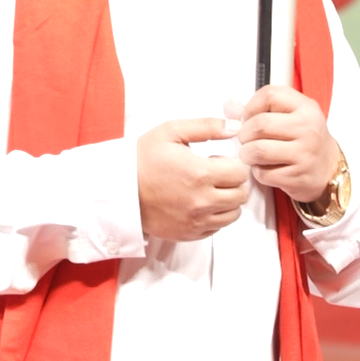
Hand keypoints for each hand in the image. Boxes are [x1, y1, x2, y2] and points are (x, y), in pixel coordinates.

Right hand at [135, 118, 251, 240]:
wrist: (118, 190)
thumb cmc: (142, 159)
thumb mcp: (171, 131)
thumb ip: (207, 126)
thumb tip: (235, 127)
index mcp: (200, 174)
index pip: (240, 173)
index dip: (232, 163)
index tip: (216, 161)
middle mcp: (202, 201)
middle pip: (241, 195)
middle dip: (233, 182)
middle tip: (215, 174)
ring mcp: (196, 221)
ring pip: (233, 214)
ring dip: (227, 200)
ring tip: (208, 190)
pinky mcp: (189, 234)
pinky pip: (217, 227)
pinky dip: (214, 216)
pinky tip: (199, 203)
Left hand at [228, 86, 339, 203]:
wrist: (328, 167)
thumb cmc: (303, 139)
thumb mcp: (289, 116)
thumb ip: (259, 109)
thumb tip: (229, 106)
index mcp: (306, 107)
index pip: (269, 95)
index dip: (251, 106)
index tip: (248, 117)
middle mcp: (308, 129)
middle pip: (259, 125)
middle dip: (244, 134)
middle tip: (246, 139)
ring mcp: (304, 154)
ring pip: (258, 150)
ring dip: (247, 154)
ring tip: (252, 154)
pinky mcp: (298, 177)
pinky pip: (264, 173)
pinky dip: (258, 172)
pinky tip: (265, 168)